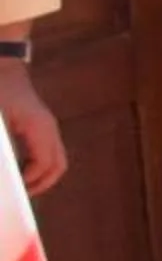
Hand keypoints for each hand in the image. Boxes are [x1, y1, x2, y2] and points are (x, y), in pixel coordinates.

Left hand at [0, 61, 66, 194]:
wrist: (2, 64)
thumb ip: (1, 147)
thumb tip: (3, 167)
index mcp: (39, 127)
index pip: (44, 164)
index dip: (29, 181)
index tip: (14, 190)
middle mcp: (48, 128)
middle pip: (57, 165)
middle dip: (40, 184)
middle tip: (20, 196)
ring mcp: (47, 126)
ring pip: (55, 160)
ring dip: (40, 176)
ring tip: (20, 186)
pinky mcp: (41, 125)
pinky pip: (47, 152)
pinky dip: (37, 165)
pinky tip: (17, 169)